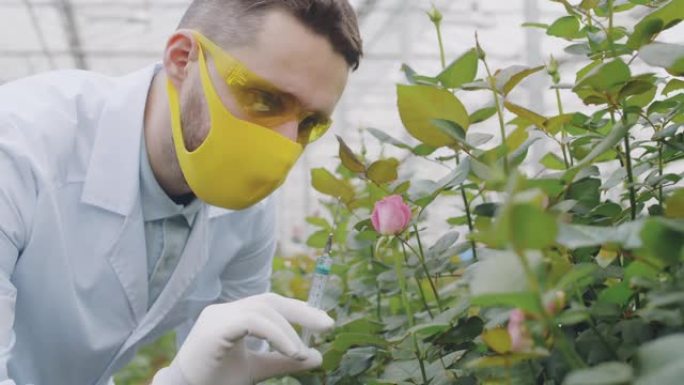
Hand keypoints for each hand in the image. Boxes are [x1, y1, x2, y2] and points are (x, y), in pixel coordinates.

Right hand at [169, 293, 333, 384]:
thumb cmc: (216, 381)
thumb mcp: (257, 369)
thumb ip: (283, 361)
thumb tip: (316, 356)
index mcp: (234, 316)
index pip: (271, 304)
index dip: (298, 310)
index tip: (323, 322)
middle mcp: (225, 311)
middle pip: (269, 300)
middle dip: (301, 312)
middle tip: (327, 325)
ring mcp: (217, 316)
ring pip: (262, 309)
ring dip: (288, 331)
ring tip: (302, 353)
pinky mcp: (214, 328)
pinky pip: (251, 322)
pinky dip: (275, 334)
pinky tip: (291, 351)